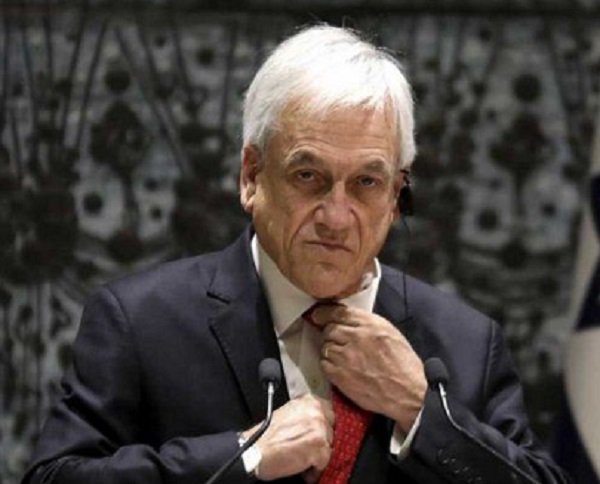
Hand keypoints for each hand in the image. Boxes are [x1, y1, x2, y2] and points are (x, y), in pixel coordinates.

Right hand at [242, 394, 333, 480]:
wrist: (255, 450)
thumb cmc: (266, 436)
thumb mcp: (287, 413)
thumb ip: (304, 413)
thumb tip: (316, 422)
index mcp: (308, 401)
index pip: (328, 412)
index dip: (322, 426)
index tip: (317, 434)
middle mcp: (316, 411)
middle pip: (331, 429)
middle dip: (322, 440)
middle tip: (308, 448)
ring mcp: (319, 427)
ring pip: (329, 445)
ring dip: (318, 454)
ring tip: (303, 459)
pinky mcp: (319, 445)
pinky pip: (324, 461)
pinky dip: (314, 469)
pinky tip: (303, 469)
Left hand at [310, 304, 425, 432]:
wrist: (408, 392)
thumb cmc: (403, 364)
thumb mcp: (390, 333)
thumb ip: (367, 324)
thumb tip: (346, 321)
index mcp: (370, 324)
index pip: (338, 312)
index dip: (324, 313)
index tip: (318, 315)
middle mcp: (356, 337)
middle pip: (329, 329)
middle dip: (330, 334)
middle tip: (337, 341)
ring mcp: (346, 357)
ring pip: (325, 346)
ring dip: (330, 350)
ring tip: (343, 357)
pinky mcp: (340, 375)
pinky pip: (324, 364)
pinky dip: (329, 365)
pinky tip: (341, 368)